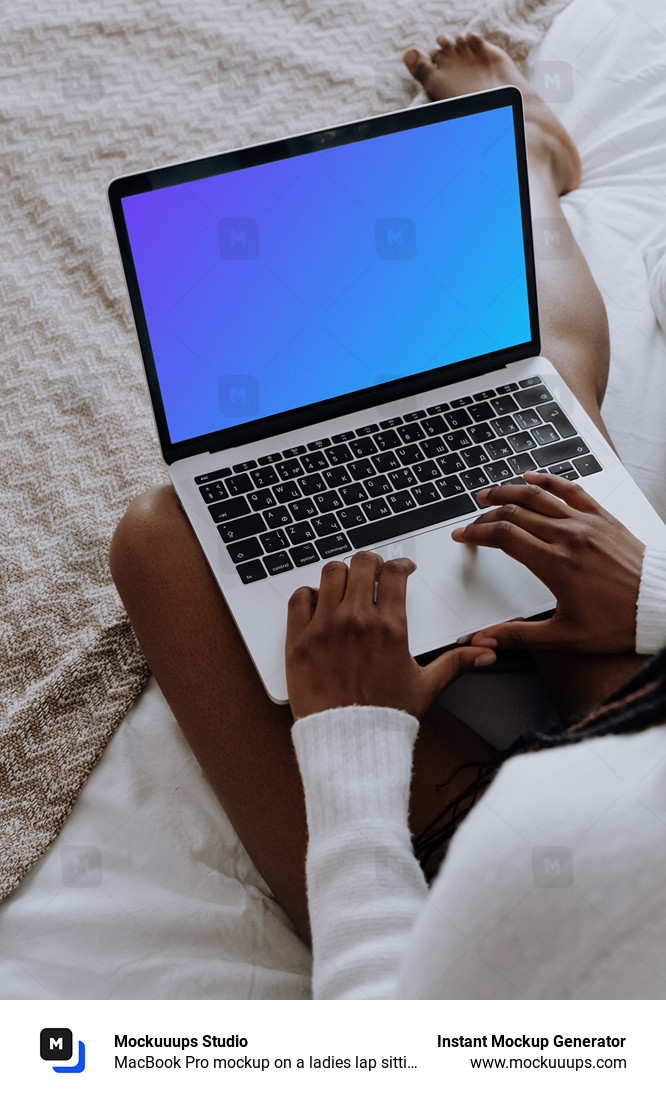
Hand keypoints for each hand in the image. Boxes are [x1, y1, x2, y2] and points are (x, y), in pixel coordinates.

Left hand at [286, 551, 495, 719]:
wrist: (349, 743)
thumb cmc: (386, 717)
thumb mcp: (426, 687)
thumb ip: (457, 663)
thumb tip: (486, 653)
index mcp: (390, 627)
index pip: (394, 572)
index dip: (400, 564)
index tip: (400, 568)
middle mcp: (356, 620)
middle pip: (361, 563)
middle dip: (371, 563)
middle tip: (373, 572)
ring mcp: (324, 627)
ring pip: (329, 573)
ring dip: (340, 574)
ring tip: (345, 585)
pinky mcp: (298, 640)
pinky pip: (298, 598)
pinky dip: (307, 595)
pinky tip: (317, 604)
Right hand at [451, 471, 644, 652]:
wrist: (661, 606)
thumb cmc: (618, 623)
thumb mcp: (565, 637)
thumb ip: (520, 636)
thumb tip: (484, 640)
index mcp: (556, 565)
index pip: (504, 537)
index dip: (477, 533)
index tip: (463, 535)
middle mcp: (569, 538)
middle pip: (515, 513)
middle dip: (487, 513)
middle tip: (472, 518)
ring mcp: (587, 523)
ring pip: (539, 496)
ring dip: (509, 490)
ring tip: (490, 492)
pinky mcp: (603, 517)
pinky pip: (571, 490)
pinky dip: (549, 479)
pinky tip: (533, 476)